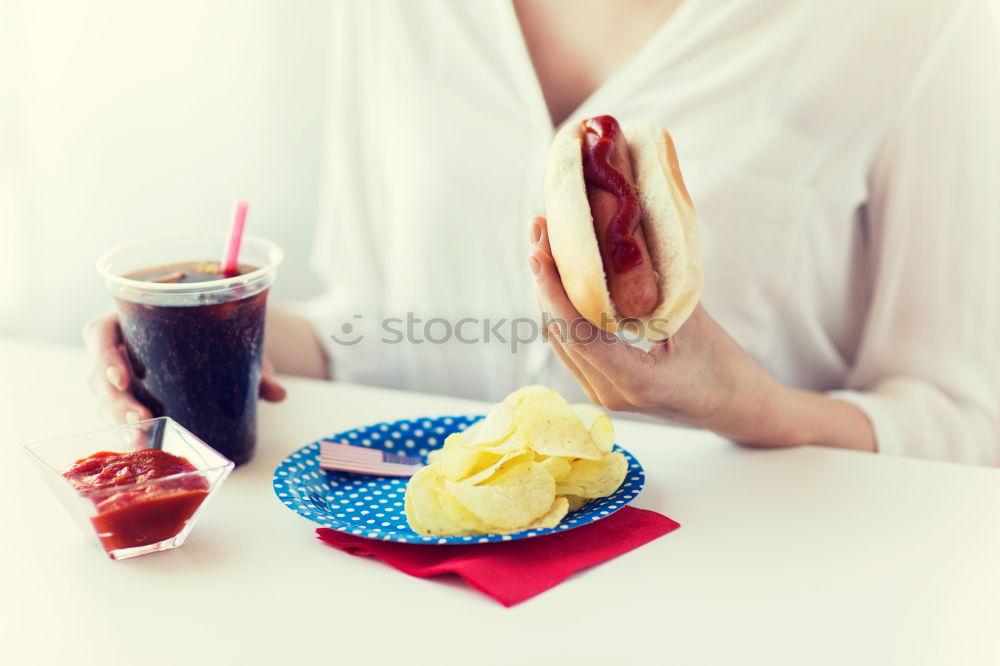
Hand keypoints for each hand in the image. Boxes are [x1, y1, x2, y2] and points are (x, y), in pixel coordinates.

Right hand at [83, 313, 285, 424]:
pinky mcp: (130, 401)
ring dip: (118, 423)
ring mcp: (121, 379)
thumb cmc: (214, 333)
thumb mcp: (233, 341)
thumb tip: (279, 394)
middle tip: (140, 419)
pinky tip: (139, 448)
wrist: (219, 341)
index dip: (103, 354)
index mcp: (131, 321)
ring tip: (141, 440)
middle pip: (99, 375)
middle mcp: (119, 350)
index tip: (121, 376)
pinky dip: (126, 434)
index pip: (100, 333)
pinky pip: (117, 418)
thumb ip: (254, 365)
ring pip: (105, 402)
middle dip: (115, 401)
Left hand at [528, 217, 874, 449]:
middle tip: (538, 229)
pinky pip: (570, 345)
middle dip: (545, 280)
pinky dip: (562, 309)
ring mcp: (601, 394)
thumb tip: (631, 236)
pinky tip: (558, 275)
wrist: (736, 410)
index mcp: (634, 382)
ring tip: (543, 242)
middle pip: (561, 332)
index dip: (554, 291)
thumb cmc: (726, 368)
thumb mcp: (697, 323)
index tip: (540, 252)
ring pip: (560, 338)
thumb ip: (661, 286)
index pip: (580, 333)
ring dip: (548, 292)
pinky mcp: (600, 387)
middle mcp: (609, 393)